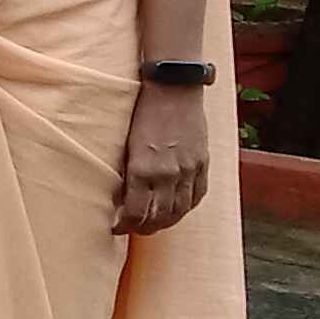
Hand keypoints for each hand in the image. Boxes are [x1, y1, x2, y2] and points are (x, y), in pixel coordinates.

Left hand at [116, 81, 214, 236]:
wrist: (173, 88)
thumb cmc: (141, 112)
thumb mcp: (125, 144)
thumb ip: (128, 171)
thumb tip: (122, 197)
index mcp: (142, 169)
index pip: (135, 212)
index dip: (125, 226)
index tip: (116, 227)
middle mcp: (167, 174)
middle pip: (159, 217)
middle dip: (144, 228)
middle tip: (133, 229)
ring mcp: (189, 170)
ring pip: (180, 211)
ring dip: (166, 223)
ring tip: (153, 225)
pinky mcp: (203, 163)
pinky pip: (197, 196)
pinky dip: (186, 208)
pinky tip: (177, 210)